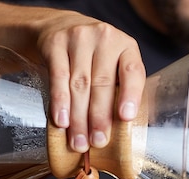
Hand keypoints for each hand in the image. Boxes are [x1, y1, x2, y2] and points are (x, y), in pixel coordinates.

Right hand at [36, 12, 146, 152]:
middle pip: (102, 84)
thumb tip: (121, 134)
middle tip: (97, 142)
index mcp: (126, 47)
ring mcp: (79, 38)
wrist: (59, 26)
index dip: (131, 95)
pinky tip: (61, 122)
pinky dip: (60, 103)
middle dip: (99, 118)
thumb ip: (118, 90)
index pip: (132, 71)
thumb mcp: (112, 64)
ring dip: (78, 118)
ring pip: (79, 85)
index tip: (125, 118)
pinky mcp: (56, 43)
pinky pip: (58, 78)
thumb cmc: (92, 57)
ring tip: (78, 142)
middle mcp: (105, 38)